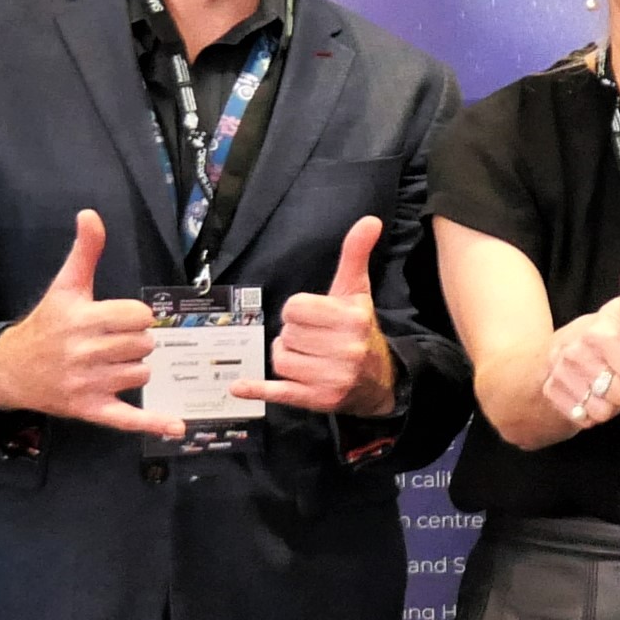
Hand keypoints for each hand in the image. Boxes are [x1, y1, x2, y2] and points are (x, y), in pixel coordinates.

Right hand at [0, 209, 175, 434]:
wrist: (10, 369)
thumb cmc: (46, 325)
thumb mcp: (65, 286)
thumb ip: (84, 251)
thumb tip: (90, 214)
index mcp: (82, 319)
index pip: (139, 316)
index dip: (136, 317)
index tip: (119, 319)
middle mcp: (85, 352)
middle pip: (144, 345)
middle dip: (135, 342)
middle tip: (112, 343)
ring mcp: (88, 383)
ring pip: (142, 374)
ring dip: (135, 369)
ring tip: (110, 364)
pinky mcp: (90, 409)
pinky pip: (128, 418)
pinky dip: (153, 423)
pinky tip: (177, 425)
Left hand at [240, 217, 396, 415]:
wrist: (379, 380)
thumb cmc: (360, 330)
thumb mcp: (357, 292)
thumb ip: (356, 255)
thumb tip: (369, 219)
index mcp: (351, 319)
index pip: (294, 308)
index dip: (299, 311)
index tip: (315, 318)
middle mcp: (345, 350)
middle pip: (287, 334)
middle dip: (295, 335)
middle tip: (315, 340)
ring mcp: (331, 379)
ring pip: (280, 360)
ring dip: (287, 357)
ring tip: (308, 357)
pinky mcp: (317, 400)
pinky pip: (279, 392)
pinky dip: (258, 390)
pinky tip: (239, 387)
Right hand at [539, 250, 619, 431]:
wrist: (547, 361)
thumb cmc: (598, 337)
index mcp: (597, 333)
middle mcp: (575, 354)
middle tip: (617, 372)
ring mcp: (561, 377)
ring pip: (607, 410)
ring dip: (611, 402)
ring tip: (603, 384)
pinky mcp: (553, 398)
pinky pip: (589, 420)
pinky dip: (592, 413)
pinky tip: (588, 397)